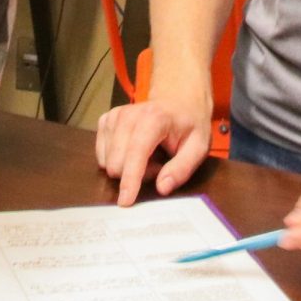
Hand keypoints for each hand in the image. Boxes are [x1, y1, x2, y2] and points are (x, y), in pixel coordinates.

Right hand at [95, 97, 210, 206]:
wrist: (177, 99)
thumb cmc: (189, 125)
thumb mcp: (198, 147)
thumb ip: (182, 169)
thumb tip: (162, 188)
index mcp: (154, 119)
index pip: (136, 152)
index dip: (130, 179)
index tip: (125, 202)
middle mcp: (128, 114)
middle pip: (117, 162)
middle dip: (135, 175)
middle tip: (157, 165)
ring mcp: (114, 116)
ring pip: (108, 161)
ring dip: (127, 168)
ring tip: (148, 156)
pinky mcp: (105, 120)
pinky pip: (101, 155)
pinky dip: (117, 159)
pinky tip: (133, 151)